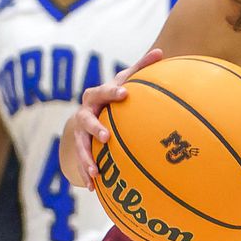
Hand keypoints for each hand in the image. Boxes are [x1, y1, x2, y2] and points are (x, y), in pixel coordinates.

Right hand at [65, 48, 162, 189]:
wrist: (86, 110)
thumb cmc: (113, 96)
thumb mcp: (124, 80)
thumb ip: (140, 68)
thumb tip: (161, 51)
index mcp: (97, 95)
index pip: (104, 91)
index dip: (112, 91)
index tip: (124, 93)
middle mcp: (85, 112)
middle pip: (86, 119)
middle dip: (95, 127)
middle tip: (106, 137)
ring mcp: (79, 131)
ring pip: (81, 145)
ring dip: (87, 158)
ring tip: (96, 172)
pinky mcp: (79, 146)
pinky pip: (82, 161)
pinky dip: (87, 174)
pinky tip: (94, 188)